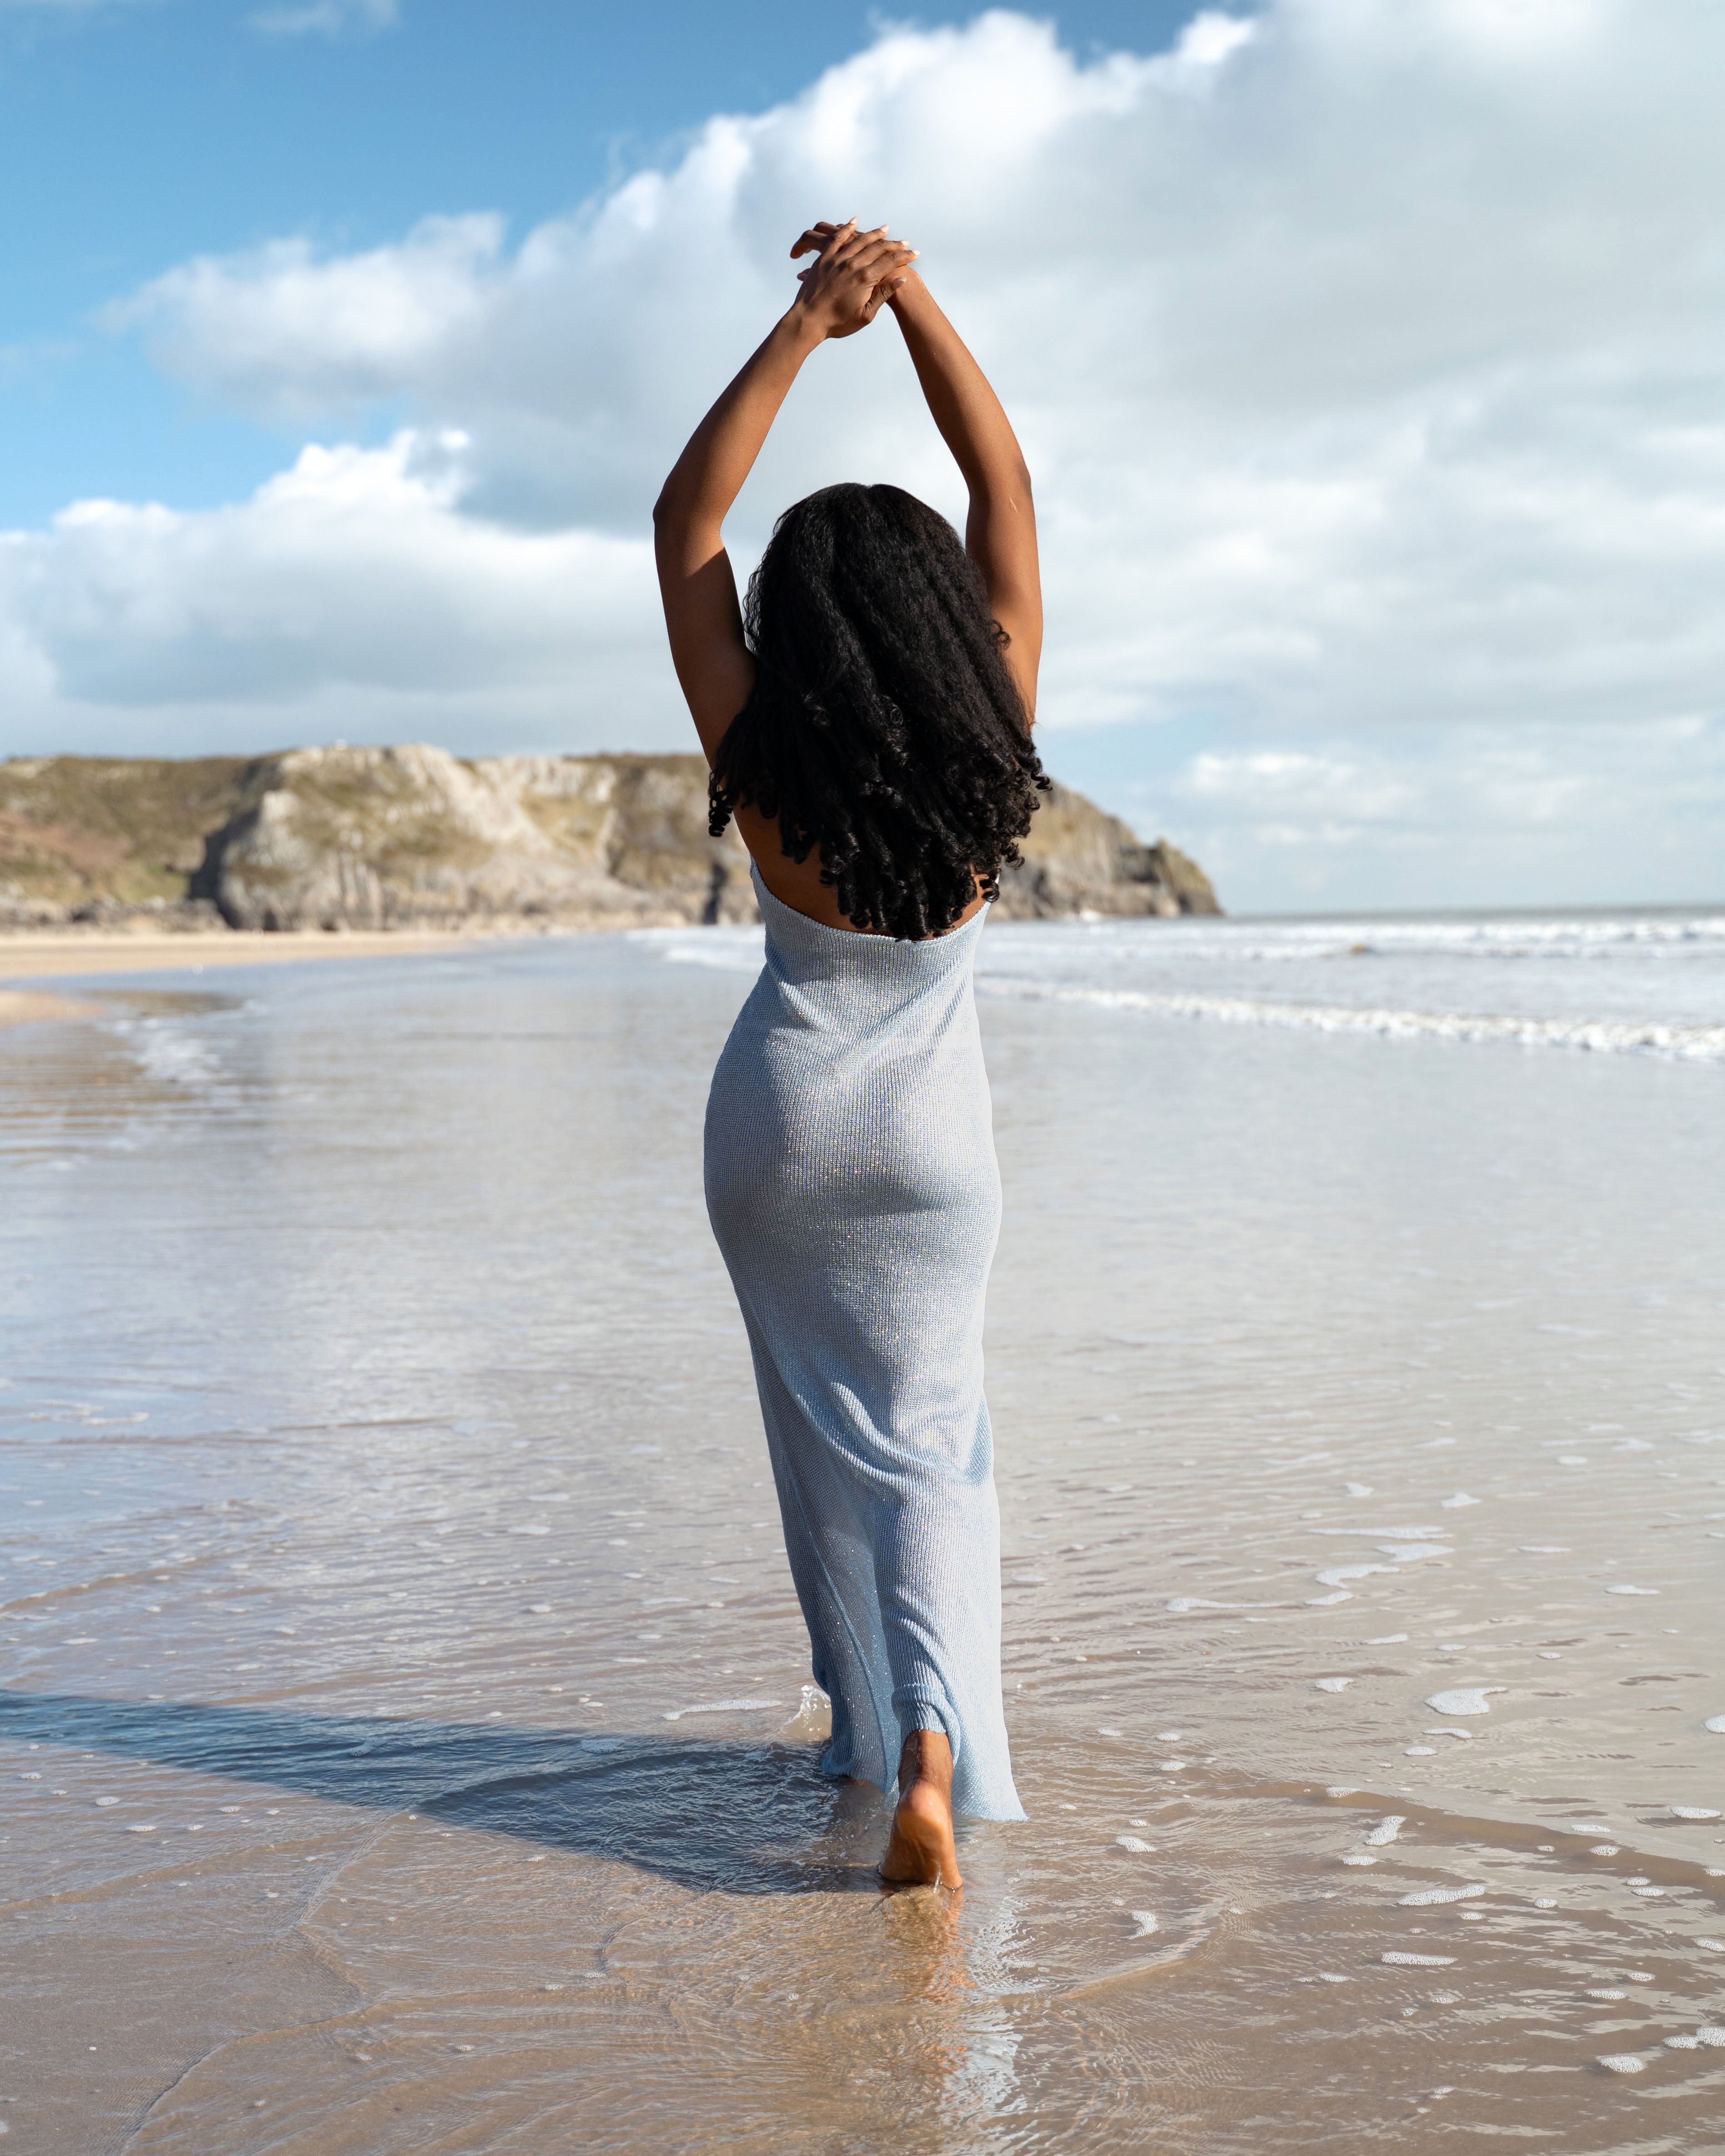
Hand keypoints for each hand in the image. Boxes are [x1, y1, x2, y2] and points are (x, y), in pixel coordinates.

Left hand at [789, 219, 916, 339]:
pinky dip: (846, 229)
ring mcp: (838, 259)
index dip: (904, 256)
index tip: (914, 253)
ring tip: (884, 229)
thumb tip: (901, 279)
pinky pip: (837, 238)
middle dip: (893, 244)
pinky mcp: (824, 259)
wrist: (809, 320)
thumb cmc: (838, 323)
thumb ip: (883, 295)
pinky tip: (854, 222)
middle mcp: (853, 265)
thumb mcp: (865, 315)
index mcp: (865, 279)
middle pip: (877, 247)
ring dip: (874, 233)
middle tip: (904, 242)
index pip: (890, 261)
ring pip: (859, 240)